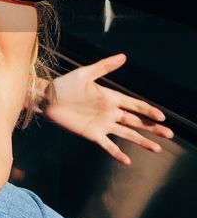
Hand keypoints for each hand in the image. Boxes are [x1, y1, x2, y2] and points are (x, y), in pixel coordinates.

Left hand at [42, 53, 173, 164]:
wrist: (47, 99)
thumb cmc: (65, 84)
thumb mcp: (85, 73)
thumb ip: (104, 67)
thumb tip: (123, 56)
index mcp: (111, 97)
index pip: (134, 105)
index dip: (148, 110)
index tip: (161, 116)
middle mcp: (110, 112)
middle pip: (136, 121)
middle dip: (152, 128)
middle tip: (169, 134)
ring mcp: (103, 124)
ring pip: (127, 134)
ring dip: (142, 141)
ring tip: (157, 148)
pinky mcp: (92, 134)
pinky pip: (108, 145)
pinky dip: (117, 153)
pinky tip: (128, 160)